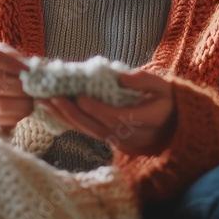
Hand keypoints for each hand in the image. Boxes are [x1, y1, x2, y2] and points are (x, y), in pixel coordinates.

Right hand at [0, 43, 33, 129]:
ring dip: (22, 103)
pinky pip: (2, 121)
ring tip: (32, 99)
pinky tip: (24, 108)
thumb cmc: (0, 67)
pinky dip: (18, 115)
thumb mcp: (5, 55)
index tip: (27, 70)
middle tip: (34, 87)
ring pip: (0, 105)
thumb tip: (32, 71)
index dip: (12, 63)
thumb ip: (17, 58)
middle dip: (19, 86)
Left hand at [38, 69, 175, 156]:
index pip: (118, 118)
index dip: (98, 109)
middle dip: (73, 113)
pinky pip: (89, 132)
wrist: (173, 128)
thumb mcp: (163, 86)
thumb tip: (119, 77)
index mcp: (149, 121)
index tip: (80, 97)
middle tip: (52, 98)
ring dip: (66, 118)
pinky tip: (54, 110)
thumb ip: (143, 80)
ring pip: (90, 132)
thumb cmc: (166, 101)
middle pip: (98, 127)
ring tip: (45, 102)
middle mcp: (133, 136)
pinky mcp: (111, 142)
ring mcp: (121, 142)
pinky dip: (70, 121)